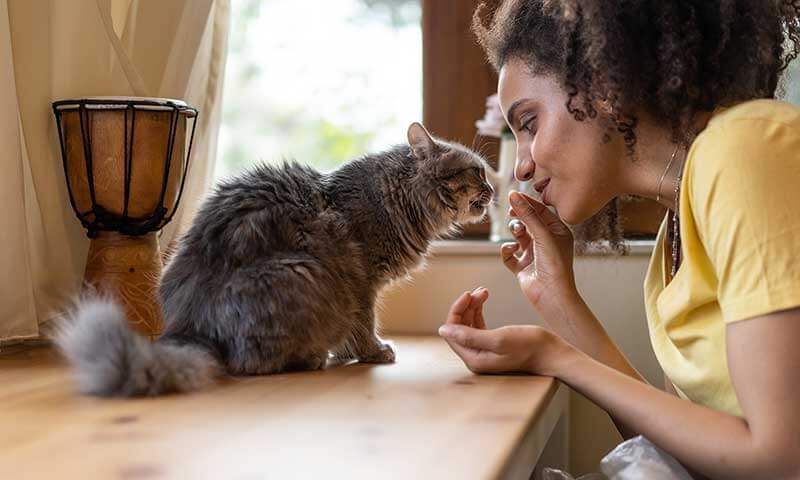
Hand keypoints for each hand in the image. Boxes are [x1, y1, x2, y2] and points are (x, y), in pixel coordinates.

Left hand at [439, 288, 568, 375]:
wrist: (551, 352)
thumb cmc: (529, 346)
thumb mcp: (498, 338)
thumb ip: (469, 336)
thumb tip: (443, 331)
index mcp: (474, 358)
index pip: (453, 331)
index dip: (457, 310)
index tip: (468, 294)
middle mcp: (476, 357)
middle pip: (460, 327)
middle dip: (466, 306)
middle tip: (480, 291)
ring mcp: (484, 351)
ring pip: (469, 324)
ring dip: (473, 306)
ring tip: (484, 291)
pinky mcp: (493, 344)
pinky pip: (478, 325)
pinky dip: (479, 311)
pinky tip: (484, 300)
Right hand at [502, 191, 577, 311]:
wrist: (551, 295)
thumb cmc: (555, 265)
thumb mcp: (542, 235)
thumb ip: (527, 214)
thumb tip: (513, 195)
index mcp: (558, 232)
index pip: (541, 211)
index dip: (527, 203)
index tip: (513, 195)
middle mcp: (546, 242)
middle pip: (528, 221)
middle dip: (519, 216)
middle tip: (511, 212)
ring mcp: (533, 254)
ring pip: (518, 235)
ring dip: (515, 232)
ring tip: (517, 233)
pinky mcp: (522, 266)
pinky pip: (509, 254)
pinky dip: (507, 250)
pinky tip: (511, 250)